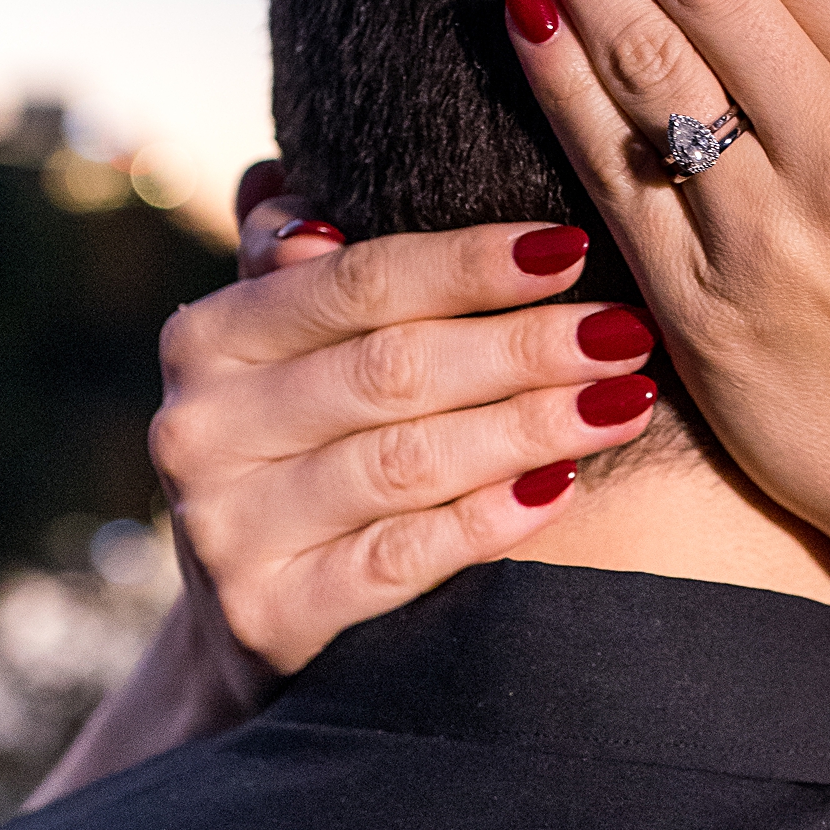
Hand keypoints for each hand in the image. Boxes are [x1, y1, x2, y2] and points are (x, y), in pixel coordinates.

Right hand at [151, 204, 658, 672]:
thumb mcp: (282, 351)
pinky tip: (564, 486)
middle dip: (525, 346)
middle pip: (393, 371)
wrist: (245, 615)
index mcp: (207, 339)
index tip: (574, 247)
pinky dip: (488, 520)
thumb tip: (313, 212)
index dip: (469, 263)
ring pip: (407, 463)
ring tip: (625, 400)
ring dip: (531, 426)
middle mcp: (202, 430)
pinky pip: (400, 558)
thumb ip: (305, 272)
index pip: (356, 283)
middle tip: (627, 332)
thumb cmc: (298, 445)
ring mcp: (229, 531)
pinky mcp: (271, 616)